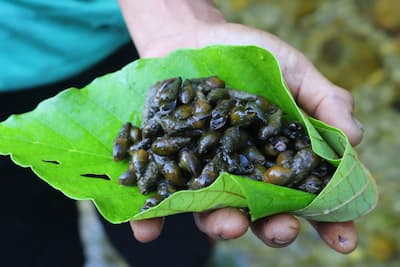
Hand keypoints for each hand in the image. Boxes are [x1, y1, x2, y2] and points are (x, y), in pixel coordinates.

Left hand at [120, 0, 362, 253]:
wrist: (194, 40)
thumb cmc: (250, 55)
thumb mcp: (292, 70)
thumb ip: (324, 100)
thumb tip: (356, 137)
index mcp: (277, 159)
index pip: (308, 195)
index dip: (329, 219)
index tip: (346, 240)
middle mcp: (243, 175)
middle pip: (261, 213)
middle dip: (272, 227)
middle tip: (281, 229)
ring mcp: (205, 174)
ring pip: (213, 212)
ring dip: (220, 225)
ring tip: (228, 225)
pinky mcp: (168, 167)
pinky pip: (160, 198)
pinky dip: (153, 218)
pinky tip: (146, 228)